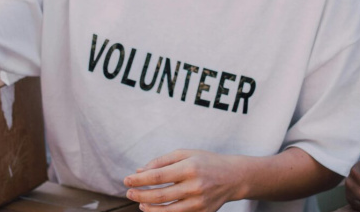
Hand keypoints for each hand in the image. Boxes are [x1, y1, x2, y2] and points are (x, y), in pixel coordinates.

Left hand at [123, 149, 244, 211]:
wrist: (233, 177)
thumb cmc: (206, 162)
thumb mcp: (185, 154)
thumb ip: (161, 161)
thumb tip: (140, 171)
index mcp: (190, 167)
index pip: (158, 176)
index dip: (140, 179)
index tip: (126, 180)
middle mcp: (195, 186)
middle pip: (160, 195)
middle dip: (140, 194)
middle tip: (128, 192)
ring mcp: (199, 202)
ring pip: (167, 210)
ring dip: (150, 207)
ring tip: (140, 202)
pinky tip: (153, 208)